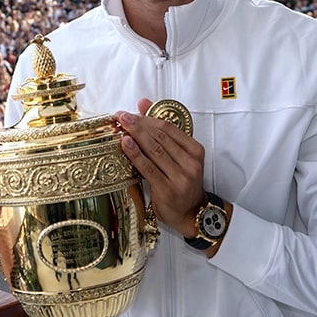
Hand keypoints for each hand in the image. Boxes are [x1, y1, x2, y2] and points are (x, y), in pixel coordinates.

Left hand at [117, 98, 206, 236]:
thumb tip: (144, 103)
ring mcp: (180, 177)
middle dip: (139, 124)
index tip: (131, 112)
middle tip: (122, 116)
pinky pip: (148, 168)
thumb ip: (163, 131)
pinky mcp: (168, 189)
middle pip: (160, 137)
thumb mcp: (179, 157)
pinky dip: (136, 154)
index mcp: (195, 150)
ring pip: (154, 150)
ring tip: (121, 125)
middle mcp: (190, 162)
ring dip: (136, 135)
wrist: (191, 213)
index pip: (169, 128)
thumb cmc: (182, 182)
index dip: (148, 118)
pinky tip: (126, 144)